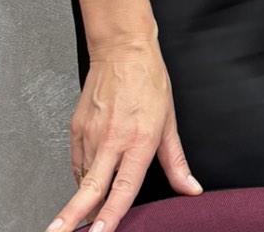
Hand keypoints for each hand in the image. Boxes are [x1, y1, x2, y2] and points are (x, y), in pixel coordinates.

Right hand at [44, 39, 202, 231]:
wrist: (122, 49)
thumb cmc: (148, 80)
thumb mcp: (169, 122)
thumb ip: (177, 162)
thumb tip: (190, 189)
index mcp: (138, 141)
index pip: (122, 189)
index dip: (110, 217)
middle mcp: (112, 140)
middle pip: (90, 189)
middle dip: (73, 216)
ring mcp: (91, 133)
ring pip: (82, 177)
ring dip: (80, 200)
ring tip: (73, 221)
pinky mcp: (77, 126)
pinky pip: (76, 161)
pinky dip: (80, 176)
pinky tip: (86, 183)